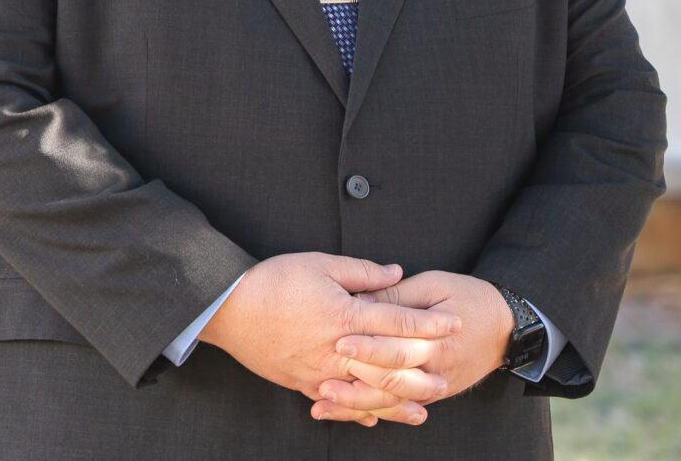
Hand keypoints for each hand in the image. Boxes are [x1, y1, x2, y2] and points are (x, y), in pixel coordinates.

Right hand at [196, 253, 462, 426]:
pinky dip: (359, 412)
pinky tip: (376, 418)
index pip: (398, 320)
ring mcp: (322, 370)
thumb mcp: (317, 263)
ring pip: (369, 391)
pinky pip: (338, 403)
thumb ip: (360, 271)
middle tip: (448, 371)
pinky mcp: (304, 383)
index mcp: (345, 314)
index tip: (453, 323)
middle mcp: (339, 348)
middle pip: (392, 363)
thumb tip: (394, 272)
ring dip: (399, 400)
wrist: (227, 309)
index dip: (428, 322)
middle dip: (424, 366)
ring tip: (424, 406)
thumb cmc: (272, 281)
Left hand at [310, 271, 514, 423]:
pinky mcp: (432, 395)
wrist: (506, 327)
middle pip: (393, 379)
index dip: (368, 346)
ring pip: (392, 401)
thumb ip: (398, 295)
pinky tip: (342, 410)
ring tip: (323, 398)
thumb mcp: (435, 285)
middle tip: (323, 376)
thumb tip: (360, 299)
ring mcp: (436, 386)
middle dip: (356, 379)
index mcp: (438, 339)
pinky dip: (370, 410)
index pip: (399, 347)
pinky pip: (398, 407)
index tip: (339, 342)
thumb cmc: (467, 297)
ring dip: (357, 402)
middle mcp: (437, 368)